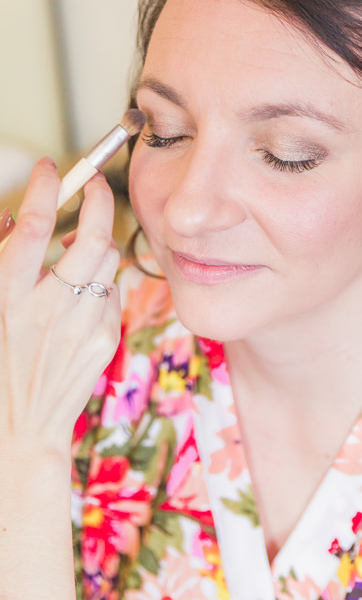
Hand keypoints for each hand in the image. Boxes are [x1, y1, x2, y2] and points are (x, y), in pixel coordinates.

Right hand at [0, 157, 120, 460]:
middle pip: (92, 236)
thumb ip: (1, 260)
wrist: (18, 431)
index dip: (48, 187)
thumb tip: (22, 219)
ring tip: (76, 247)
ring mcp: (83, 325)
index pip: (36, 224)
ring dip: (98, 242)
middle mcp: (49, 307)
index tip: (53, 167)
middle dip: (99, 200)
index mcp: (8, 294)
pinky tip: (81, 293)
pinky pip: (112, 291)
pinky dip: (100, 281)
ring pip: (109, 260)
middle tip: (94, 185)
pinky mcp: (105, 339)